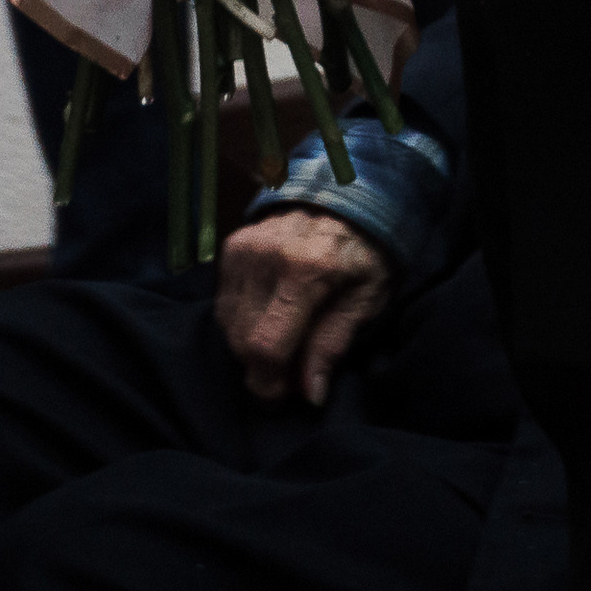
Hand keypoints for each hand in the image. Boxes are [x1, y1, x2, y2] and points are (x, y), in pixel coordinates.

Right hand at [217, 211, 393, 405]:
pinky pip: (224, 301)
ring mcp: (244, 247)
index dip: (268, 383)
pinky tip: (267, 317)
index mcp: (305, 270)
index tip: (282, 396)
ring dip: (249, 344)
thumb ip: (333, 344)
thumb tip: (309, 394)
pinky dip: (241, 320)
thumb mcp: (367, 299)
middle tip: (288, 373)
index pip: (266, 344)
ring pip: (228, 323)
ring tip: (281, 343)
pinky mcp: (233, 245)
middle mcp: (266, 256)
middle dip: (261, 368)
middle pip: (242, 338)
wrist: (349, 194)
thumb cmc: (366, 252)